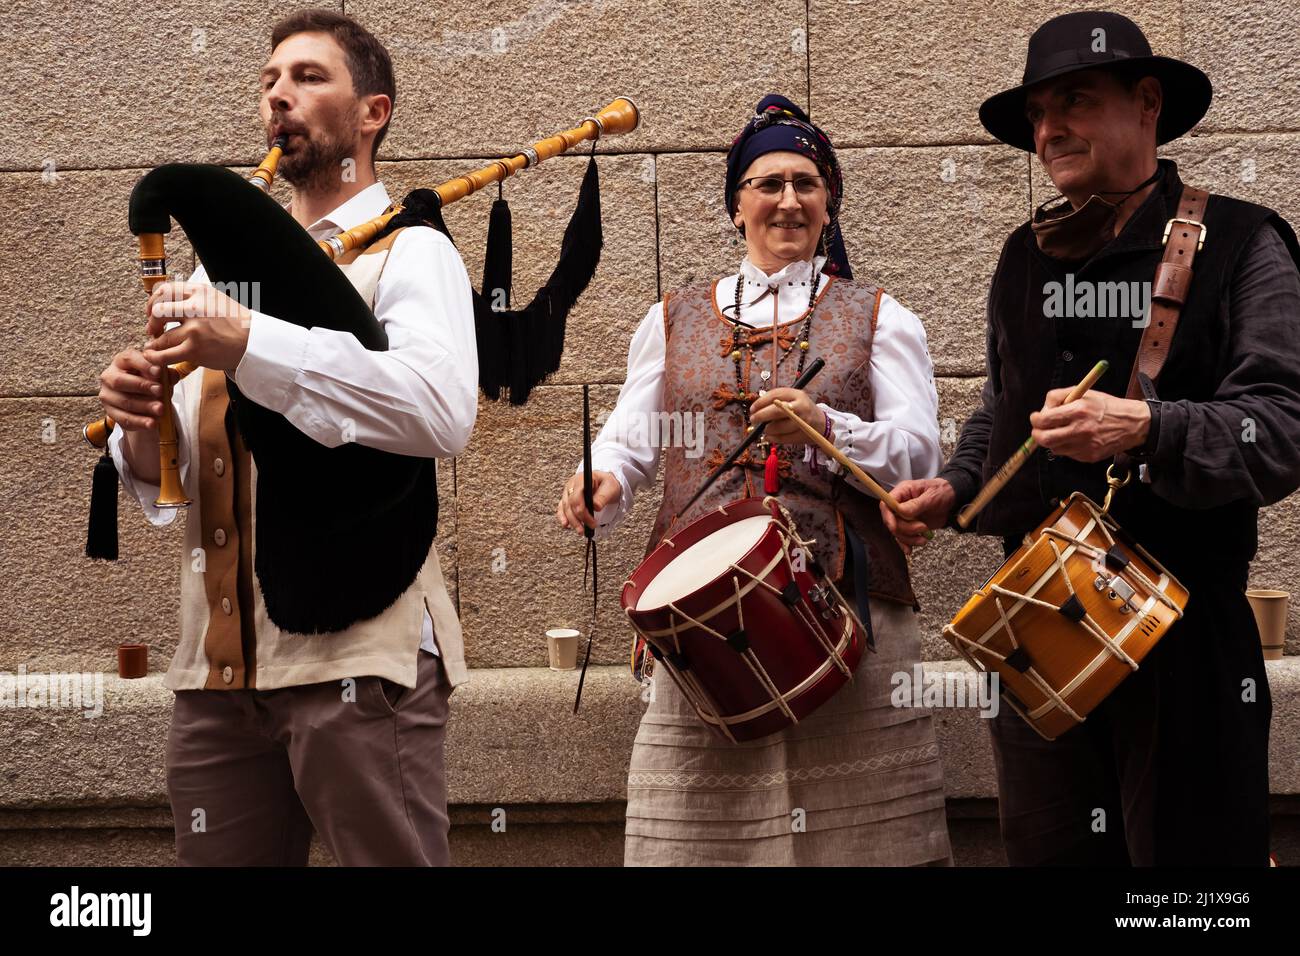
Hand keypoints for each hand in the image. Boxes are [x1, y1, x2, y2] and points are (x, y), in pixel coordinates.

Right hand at [98, 348, 164, 431]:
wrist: (145, 402)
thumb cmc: (152, 382)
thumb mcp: (161, 376)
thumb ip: (166, 374)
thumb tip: (171, 376)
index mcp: (121, 361)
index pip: (128, 358)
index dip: (143, 364)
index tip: (158, 372)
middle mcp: (109, 376)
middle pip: (120, 381)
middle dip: (141, 386)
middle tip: (160, 391)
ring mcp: (107, 395)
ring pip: (124, 401)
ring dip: (144, 406)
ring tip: (160, 409)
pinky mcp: (111, 412)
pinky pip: (124, 418)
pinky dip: (140, 421)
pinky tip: (152, 423)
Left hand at [141, 280, 252, 371]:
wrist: (254, 342)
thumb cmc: (238, 323)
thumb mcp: (217, 299)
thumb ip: (195, 298)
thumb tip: (172, 300)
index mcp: (200, 292)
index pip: (165, 290)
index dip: (154, 301)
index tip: (153, 310)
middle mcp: (195, 308)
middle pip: (158, 310)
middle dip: (151, 321)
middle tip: (153, 329)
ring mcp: (195, 330)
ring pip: (161, 336)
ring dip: (154, 342)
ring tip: (154, 346)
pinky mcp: (195, 350)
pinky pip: (166, 354)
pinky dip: (156, 357)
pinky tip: (154, 357)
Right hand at [556, 470, 622, 533]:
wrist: (605, 483)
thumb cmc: (607, 484)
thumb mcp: (610, 488)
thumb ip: (602, 497)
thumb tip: (596, 507)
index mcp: (581, 479)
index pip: (576, 496)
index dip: (582, 510)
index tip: (591, 520)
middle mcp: (571, 485)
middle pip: (570, 504)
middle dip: (579, 518)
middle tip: (591, 526)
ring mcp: (567, 492)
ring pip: (565, 509)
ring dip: (572, 521)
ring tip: (581, 531)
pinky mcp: (567, 499)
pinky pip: (561, 509)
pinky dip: (563, 518)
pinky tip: (566, 525)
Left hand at [747, 387, 826, 443]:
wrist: (821, 423)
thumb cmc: (802, 409)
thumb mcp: (793, 398)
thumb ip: (777, 400)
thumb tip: (757, 407)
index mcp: (797, 394)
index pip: (776, 395)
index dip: (761, 402)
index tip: (753, 408)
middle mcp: (801, 407)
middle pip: (777, 411)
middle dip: (761, 415)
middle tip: (753, 419)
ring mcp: (803, 422)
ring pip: (779, 427)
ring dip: (768, 429)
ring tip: (766, 429)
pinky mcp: (802, 434)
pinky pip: (783, 438)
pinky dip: (773, 438)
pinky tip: (770, 436)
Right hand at [881, 478, 954, 555]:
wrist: (952, 501)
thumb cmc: (942, 492)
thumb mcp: (931, 496)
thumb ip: (916, 504)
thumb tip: (901, 511)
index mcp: (903, 492)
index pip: (886, 504)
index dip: (888, 516)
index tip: (894, 526)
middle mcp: (901, 505)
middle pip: (892, 521)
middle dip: (906, 528)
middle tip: (922, 527)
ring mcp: (905, 517)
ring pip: (898, 532)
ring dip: (909, 538)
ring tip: (924, 538)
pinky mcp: (911, 526)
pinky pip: (904, 537)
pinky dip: (907, 544)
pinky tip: (910, 549)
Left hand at [1029, 388, 1149, 463]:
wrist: (1132, 424)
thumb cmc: (1106, 406)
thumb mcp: (1083, 393)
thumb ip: (1059, 397)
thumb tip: (1042, 410)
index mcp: (1078, 411)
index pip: (1044, 420)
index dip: (1035, 419)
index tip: (1036, 417)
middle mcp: (1081, 430)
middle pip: (1044, 439)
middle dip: (1037, 434)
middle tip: (1039, 429)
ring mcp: (1085, 446)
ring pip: (1054, 448)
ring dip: (1053, 440)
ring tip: (1063, 431)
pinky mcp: (1089, 457)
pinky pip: (1068, 454)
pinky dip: (1067, 446)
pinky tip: (1077, 437)